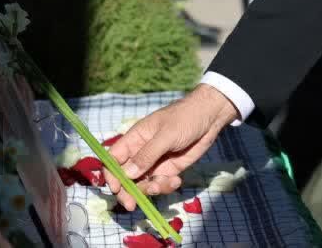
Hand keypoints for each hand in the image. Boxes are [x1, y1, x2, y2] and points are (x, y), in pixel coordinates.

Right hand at [104, 84, 238, 208]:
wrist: (210, 117)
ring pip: (143, 184)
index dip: (111, 175)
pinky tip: (177, 181)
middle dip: (127, 191)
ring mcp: (155, 163)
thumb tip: (127, 174)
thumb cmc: (185, 118)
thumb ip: (147, 154)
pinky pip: (160, 184)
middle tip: (131, 205)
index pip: (113, 159)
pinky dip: (166, 187)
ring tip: (165, 184)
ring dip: (150, 189)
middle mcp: (141, 153)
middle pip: (125, 177)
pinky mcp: (169, 170)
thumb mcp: (166, 134)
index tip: (116, 189)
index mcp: (134, 139)